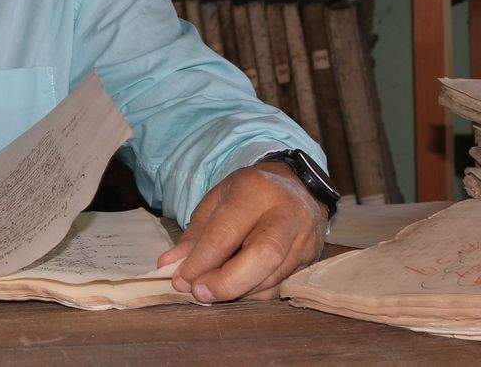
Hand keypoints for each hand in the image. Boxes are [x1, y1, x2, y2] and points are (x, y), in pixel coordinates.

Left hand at [156, 161, 327, 302]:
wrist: (297, 185)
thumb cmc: (249, 193)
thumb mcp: (217, 201)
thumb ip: (194, 235)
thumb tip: (168, 266)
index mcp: (256, 190)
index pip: (226, 232)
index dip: (201, 261)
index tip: (181, 280)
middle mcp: (287, 213)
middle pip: (262, 256)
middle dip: (227, 282)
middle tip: (200, 293)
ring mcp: (305, 238)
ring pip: (273, 277)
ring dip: (238, 292)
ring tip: (213, 293)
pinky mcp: (312, 259)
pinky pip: (281, 286)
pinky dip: (254, 294)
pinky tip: (237, 292)